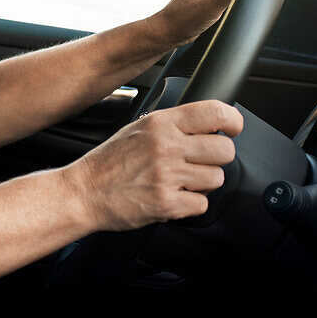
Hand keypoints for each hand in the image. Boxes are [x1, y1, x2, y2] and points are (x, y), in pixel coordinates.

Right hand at [66, 100, 243, 231]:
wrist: (83, 192)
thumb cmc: (109, 162)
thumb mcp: (138, 129)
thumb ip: (172, 125)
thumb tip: (208, 125)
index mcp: (160, 123)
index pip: (214, 112)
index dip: (233, 121)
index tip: (233, 129)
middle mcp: (166, 146)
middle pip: (224, 150)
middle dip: (216, 159)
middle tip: (199, 162)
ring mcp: (167, 176)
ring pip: (216, 179)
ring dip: (202, 184)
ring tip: (179, 182)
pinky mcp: (167, 203)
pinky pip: (202, 204)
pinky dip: (190, 205)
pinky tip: (172, 197)